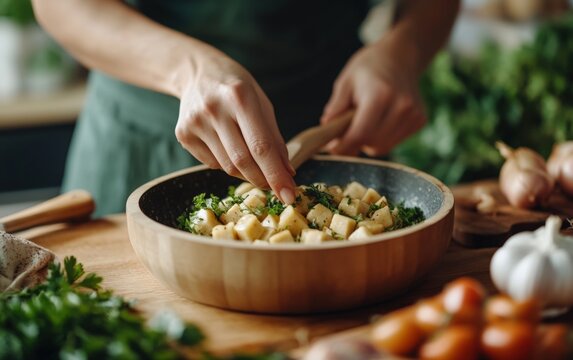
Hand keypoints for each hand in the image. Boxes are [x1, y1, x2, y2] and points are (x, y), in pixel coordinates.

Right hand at [175, 51, 295, 203]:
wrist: (196, 72)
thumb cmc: (237, 88)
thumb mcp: (262, 103)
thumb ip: (274, 138)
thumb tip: (287, 173)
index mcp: (239, 97)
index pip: (261, 146)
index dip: (276, 175)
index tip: (289, 195)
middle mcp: (214, 109)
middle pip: (242, 161)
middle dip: (263, 180)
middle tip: (277, 189)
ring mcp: (195, 123)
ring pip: (227, 167)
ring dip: (246, 173)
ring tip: (253, 162)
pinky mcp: (183, 134)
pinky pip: (211, 164)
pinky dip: (226, 164)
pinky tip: (228, 147)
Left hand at [321, 35, 426, 155]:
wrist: (399, 56)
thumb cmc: (367, 69)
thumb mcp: (345, 82)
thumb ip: (336, 108)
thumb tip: (326, 130)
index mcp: (380, 95)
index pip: (360, 133)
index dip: (343, 146)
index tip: (332, 148)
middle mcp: (401, 106)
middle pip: (372, 143)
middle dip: (354, 143)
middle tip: (344, 133)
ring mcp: (414, 114)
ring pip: (383, 147)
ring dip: (368, 142)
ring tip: (363, 122)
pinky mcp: (420, 120)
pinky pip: (394, 142)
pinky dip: (382, 138)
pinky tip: (379, 120)